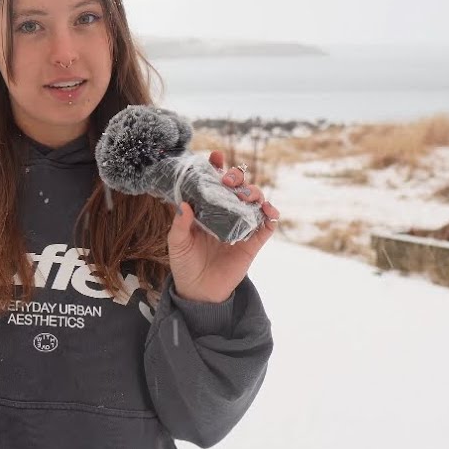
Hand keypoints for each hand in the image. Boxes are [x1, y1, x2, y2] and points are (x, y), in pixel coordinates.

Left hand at [166, 150, 279, 303]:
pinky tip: (268, 211)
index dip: (216, 167)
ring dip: (254, 193)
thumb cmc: (184, 264)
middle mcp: (225, 214)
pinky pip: (266, 226)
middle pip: (237, 187)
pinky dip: (271, 215)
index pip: (213, 183)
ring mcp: (240, 227)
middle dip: (236, 177)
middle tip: (228, 180)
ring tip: (246, 196)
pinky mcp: (253, 243)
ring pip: (254, 202)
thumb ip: (180, 225)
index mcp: (206, 209)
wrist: (198, 292)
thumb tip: (183, 204)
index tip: (216, 156)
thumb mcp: (177, 244)